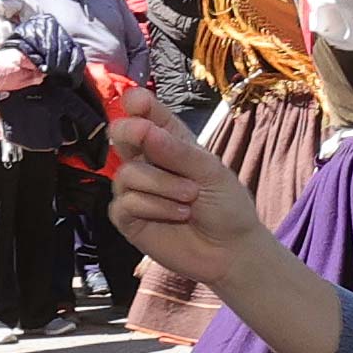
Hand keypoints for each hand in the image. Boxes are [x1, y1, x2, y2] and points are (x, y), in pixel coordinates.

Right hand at [108, 109, 262, 266]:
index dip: (137, 104)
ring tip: (190, 198)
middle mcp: (148, 161)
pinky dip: (153, 207)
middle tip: (145, 136)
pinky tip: (178, 214)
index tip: (136, 102)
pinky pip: (124, 203)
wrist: (231, 250)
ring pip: (127, 173)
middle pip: (122, 135)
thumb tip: (143, 130)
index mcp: (170, 142)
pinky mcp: (128, 218)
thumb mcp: (210, 172)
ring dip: (160, 184)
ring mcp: (136, 190)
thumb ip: (177, 152)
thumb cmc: (226, 206)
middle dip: (130, 133)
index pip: (147, 114)